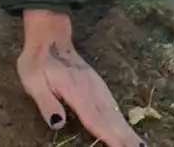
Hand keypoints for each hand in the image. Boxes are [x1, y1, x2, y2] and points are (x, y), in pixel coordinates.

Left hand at [16, 10, 141, 146]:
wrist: (49, 37)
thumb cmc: (38, 62)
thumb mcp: (32, 81)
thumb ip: (46, 102)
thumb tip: (58, 123)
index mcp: (76, 91)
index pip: (94, 119)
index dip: (109, 136)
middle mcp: (91, 90)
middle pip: (110, 119)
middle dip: (126, 137)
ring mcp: (97, 87)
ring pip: (114, 113)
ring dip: (127, 130)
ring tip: (140, 145)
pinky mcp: (98, 86)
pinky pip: (112, 106)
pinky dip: (122, 119)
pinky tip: (127, 130)